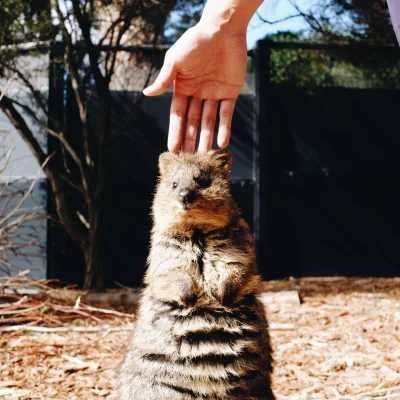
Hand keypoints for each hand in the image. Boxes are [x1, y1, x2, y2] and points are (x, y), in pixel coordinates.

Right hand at [143, 21, 246, 152]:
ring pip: (209, 120)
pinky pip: (227, 113)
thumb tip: (146, 93)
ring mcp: (214, 93)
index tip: (173, 149)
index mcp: (182, 87)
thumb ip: (164, 79)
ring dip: (207, 137)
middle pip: (193, 121)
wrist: (222, 30)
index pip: (178, 115)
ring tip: (204, 154)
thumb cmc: (195, 41)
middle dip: (190, 138)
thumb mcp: (175, 61)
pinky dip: (225, 128)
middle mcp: (197, 93)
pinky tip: (222, 143)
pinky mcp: (230, 91)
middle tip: (188, 157)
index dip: (175, 131)